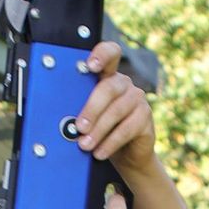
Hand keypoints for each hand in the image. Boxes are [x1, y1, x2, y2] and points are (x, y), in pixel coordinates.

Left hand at [75, 41, 154, 173]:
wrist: (126, 154)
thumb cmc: (102, 131)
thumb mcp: (88, 116)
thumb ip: (79, 109)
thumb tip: (62, 118)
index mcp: (108, 76)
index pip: (110, 54)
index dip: (102, 55)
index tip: (90, 65)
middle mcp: (124, 84)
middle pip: (109, 88)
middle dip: (91, 109)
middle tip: (79, 127)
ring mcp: (137, 99)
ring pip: (116, 111)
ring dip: (98, 130)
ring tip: (85, 145)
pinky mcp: (146, 117)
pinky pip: (127, 129)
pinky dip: (110, 142)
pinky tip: (100, 152)